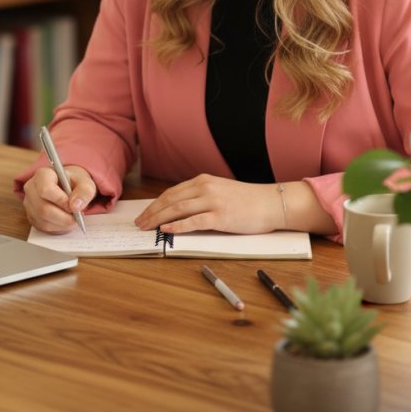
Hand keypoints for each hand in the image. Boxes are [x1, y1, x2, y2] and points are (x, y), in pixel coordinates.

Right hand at [23, 165, 96, 232]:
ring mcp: (29, 203)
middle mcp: (32, 188)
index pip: (46, 189)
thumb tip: (76, 206)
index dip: (60, 200)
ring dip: (62, 223)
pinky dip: (57, 227)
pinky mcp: (31, 215)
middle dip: (63, 217)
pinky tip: (65, 221)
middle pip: (43, 208)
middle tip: (77, 217)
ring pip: (43, 220)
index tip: (73, 206)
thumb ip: (84, 191)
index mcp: (43, 174)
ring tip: (73, 219)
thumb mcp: (85, 183)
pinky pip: (43, 226)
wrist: (68, 187)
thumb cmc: (74, 183)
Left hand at [133, 174, 284, 234]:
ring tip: (147, 227)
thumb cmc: (248, 200)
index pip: (172, 192)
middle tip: (139, 223)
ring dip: (158, 219)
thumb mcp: (221, 191)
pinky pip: (194, 222)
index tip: (145, 213)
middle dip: (152, 212)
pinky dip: (177, 226)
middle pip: (171, 200)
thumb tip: (180, 210)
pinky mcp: (220, 216)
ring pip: (178, 209)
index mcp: (204, 181)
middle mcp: (206, 188)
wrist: (271, 202)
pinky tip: (166, 230)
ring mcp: (213, 202)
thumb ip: (202, 196)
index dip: (156, 203)